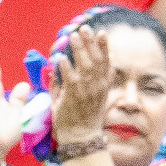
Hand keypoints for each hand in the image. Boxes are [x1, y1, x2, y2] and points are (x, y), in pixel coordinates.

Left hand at [48, 23, 113, 142]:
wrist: (81, 137)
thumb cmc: (81, 118)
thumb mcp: (85, 97)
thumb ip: (72, 81)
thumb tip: (58, 67)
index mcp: (103, 85)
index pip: (106, 62)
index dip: (104, 46)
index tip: (102, 33)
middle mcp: (97, 85)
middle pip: (96, 59)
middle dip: (90, 42)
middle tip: (84, 28)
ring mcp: (87, 90)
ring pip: (85, 64)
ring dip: (78, 49)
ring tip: (73, 36)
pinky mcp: (74, 96)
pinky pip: (70, 77)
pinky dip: (66, 67)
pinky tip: (60, 57)